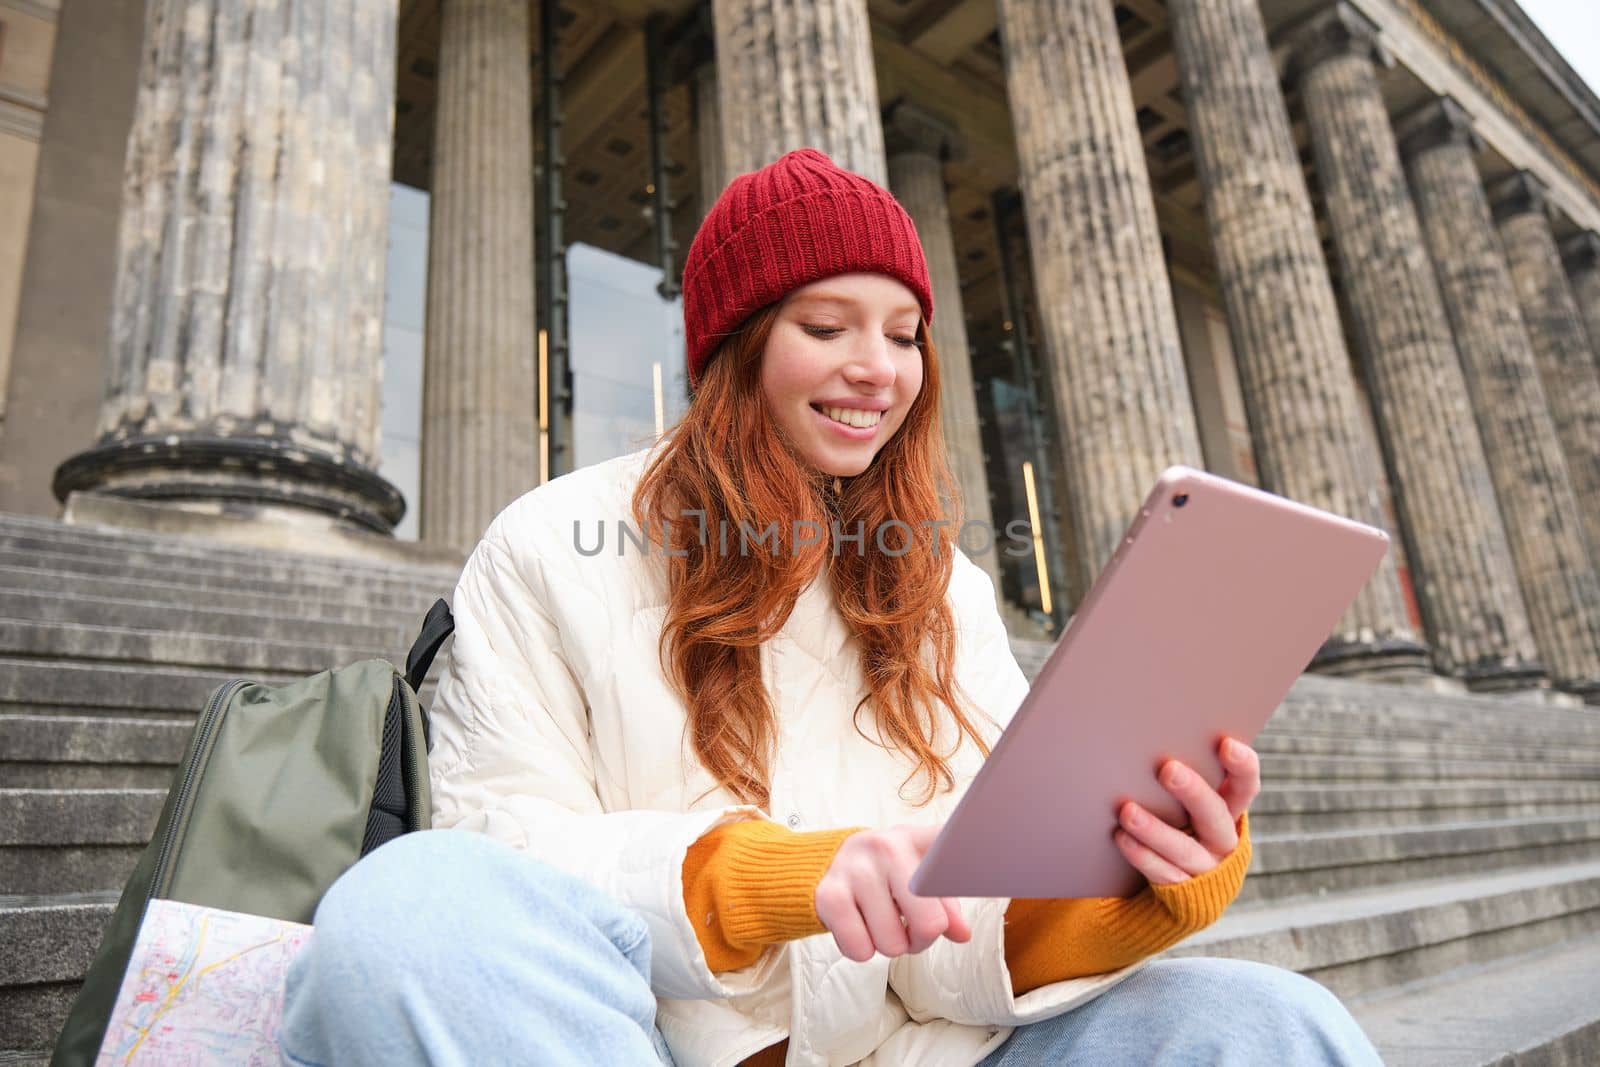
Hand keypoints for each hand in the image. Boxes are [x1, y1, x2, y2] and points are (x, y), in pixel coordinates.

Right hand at [814, 824, 971, 961]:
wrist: (824, 865)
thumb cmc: (886, 877)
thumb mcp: (917, 881)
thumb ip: (945, 907)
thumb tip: (962, 933)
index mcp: (920, 841)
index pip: (956, 844)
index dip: (982, 850)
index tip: (1013, 846)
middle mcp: (889, 846)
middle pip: (930, 924)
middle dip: (920, 939)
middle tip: (908, 928)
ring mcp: (857, 867)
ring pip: (891, 944)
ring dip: (888, 945)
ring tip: (880, 922)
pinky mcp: (829, 893)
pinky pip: (859, 949)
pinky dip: (860, 949)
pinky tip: (857, 924)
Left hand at [1113, 736, 1260, 885]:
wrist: (1181, 883)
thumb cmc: (1177, 819)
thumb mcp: (1187, 800)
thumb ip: (1183, 775)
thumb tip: (1147, 738)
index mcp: (1230, 810)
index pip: (1246, 786)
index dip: (1242, 766)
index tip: (1226, 744)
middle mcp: (1223, 839)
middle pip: (1214, 815)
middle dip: (1193, 792)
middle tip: (1167, 769)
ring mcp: (1206, 867)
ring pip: (1185, 849)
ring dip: (1155, 830)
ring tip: (1127, 811)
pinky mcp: (1183, 890)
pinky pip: (1163, 874)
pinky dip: (1142, 855)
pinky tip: (1122, 837)